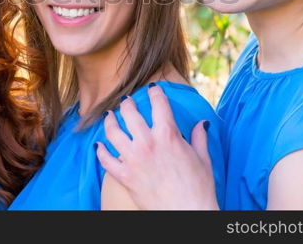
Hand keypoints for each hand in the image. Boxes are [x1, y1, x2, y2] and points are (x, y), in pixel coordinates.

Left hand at [96, 85, 218, 209]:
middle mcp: (147, 143)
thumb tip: (202, 124)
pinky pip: (105, 159)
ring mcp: (133, 159)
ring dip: (110, 122)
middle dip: (127, 104)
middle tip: (126, 101)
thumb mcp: (203, 158)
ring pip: (113, 132)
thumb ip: (199, 137)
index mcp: (168, 135)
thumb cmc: (198, 188)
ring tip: (109, 117)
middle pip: (130, 114)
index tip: (153, 89)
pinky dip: (100, 151)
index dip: (155, 93)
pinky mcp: (124, 176)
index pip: (159, 104)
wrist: (187, 213)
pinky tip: (99, 145)